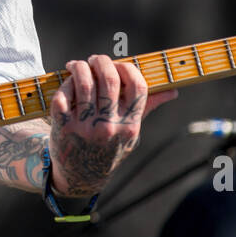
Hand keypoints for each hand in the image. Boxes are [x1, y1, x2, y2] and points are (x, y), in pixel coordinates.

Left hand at [47, 54, 177, 195]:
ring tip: (77, 65)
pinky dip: (64, 84)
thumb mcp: (130, 135)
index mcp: (129, 126)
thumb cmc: (108, 150)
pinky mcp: (63, 128)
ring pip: (84, 83)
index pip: (138, 86)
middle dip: (102, 62)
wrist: (81, 177)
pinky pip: (62, 96)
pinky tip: (67, 83)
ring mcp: (85, 127)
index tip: (119, 65)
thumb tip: (173, 91)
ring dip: (80, 68)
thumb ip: (147, 108)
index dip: (129, 68)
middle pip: (109, 79)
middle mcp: (109, 127)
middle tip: (95, 59)